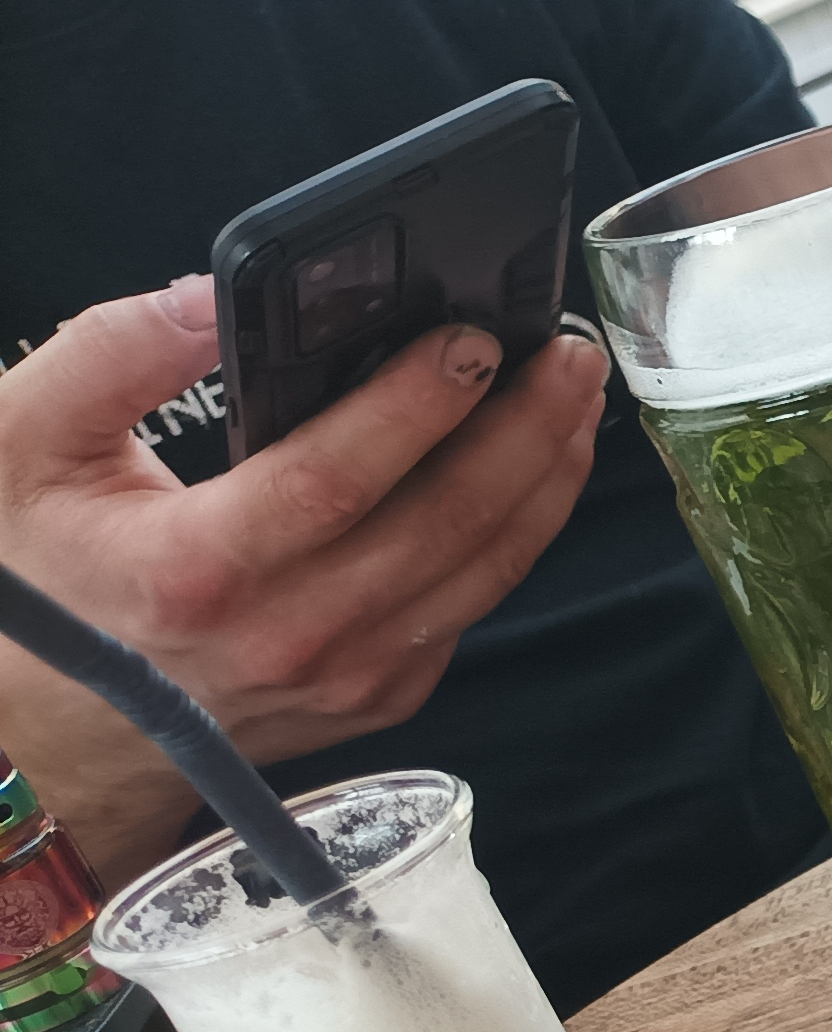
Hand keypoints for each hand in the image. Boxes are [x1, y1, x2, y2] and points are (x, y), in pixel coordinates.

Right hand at [0, 278, 607, 873]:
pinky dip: (518, 534)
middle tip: (569, 351)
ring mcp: (346, 676)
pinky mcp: (381, 694)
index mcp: (196, 572)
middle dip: (523, 429)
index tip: (474, 339)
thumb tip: (211, 296)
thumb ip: (110, 355)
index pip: (337, 478)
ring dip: (545, 478)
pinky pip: (473, 605)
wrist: (49, 736)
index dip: (416, 405)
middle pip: (445, 524)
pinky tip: (537, 469)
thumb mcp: (19, 446)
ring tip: (576, 395)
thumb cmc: (32, 582)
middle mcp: (287, 636)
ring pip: (483, 570)